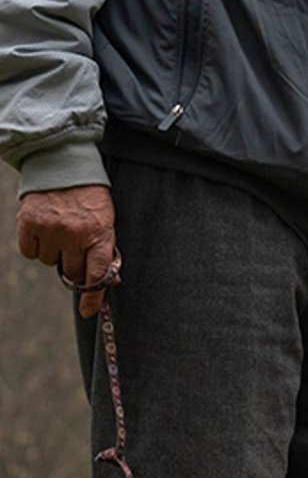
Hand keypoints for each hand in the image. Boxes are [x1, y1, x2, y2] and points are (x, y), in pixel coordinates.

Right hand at [17, 185, 119, 318]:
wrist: (64, 166)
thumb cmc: (91, 198)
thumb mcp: (107, 221)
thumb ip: (106, 250)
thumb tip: (110, 282)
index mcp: (99, 234)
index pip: (97, 274)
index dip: (93, 295)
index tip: (88, 311)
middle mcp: (74, 234)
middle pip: (71, 271)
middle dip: (74, 266)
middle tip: (75, 248)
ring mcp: (50, 229)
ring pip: (50, 262)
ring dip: (55, 253)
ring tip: (61, 230)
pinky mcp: (28, 224)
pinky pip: (30, 252)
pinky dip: (35, 245)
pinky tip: (44, 229)